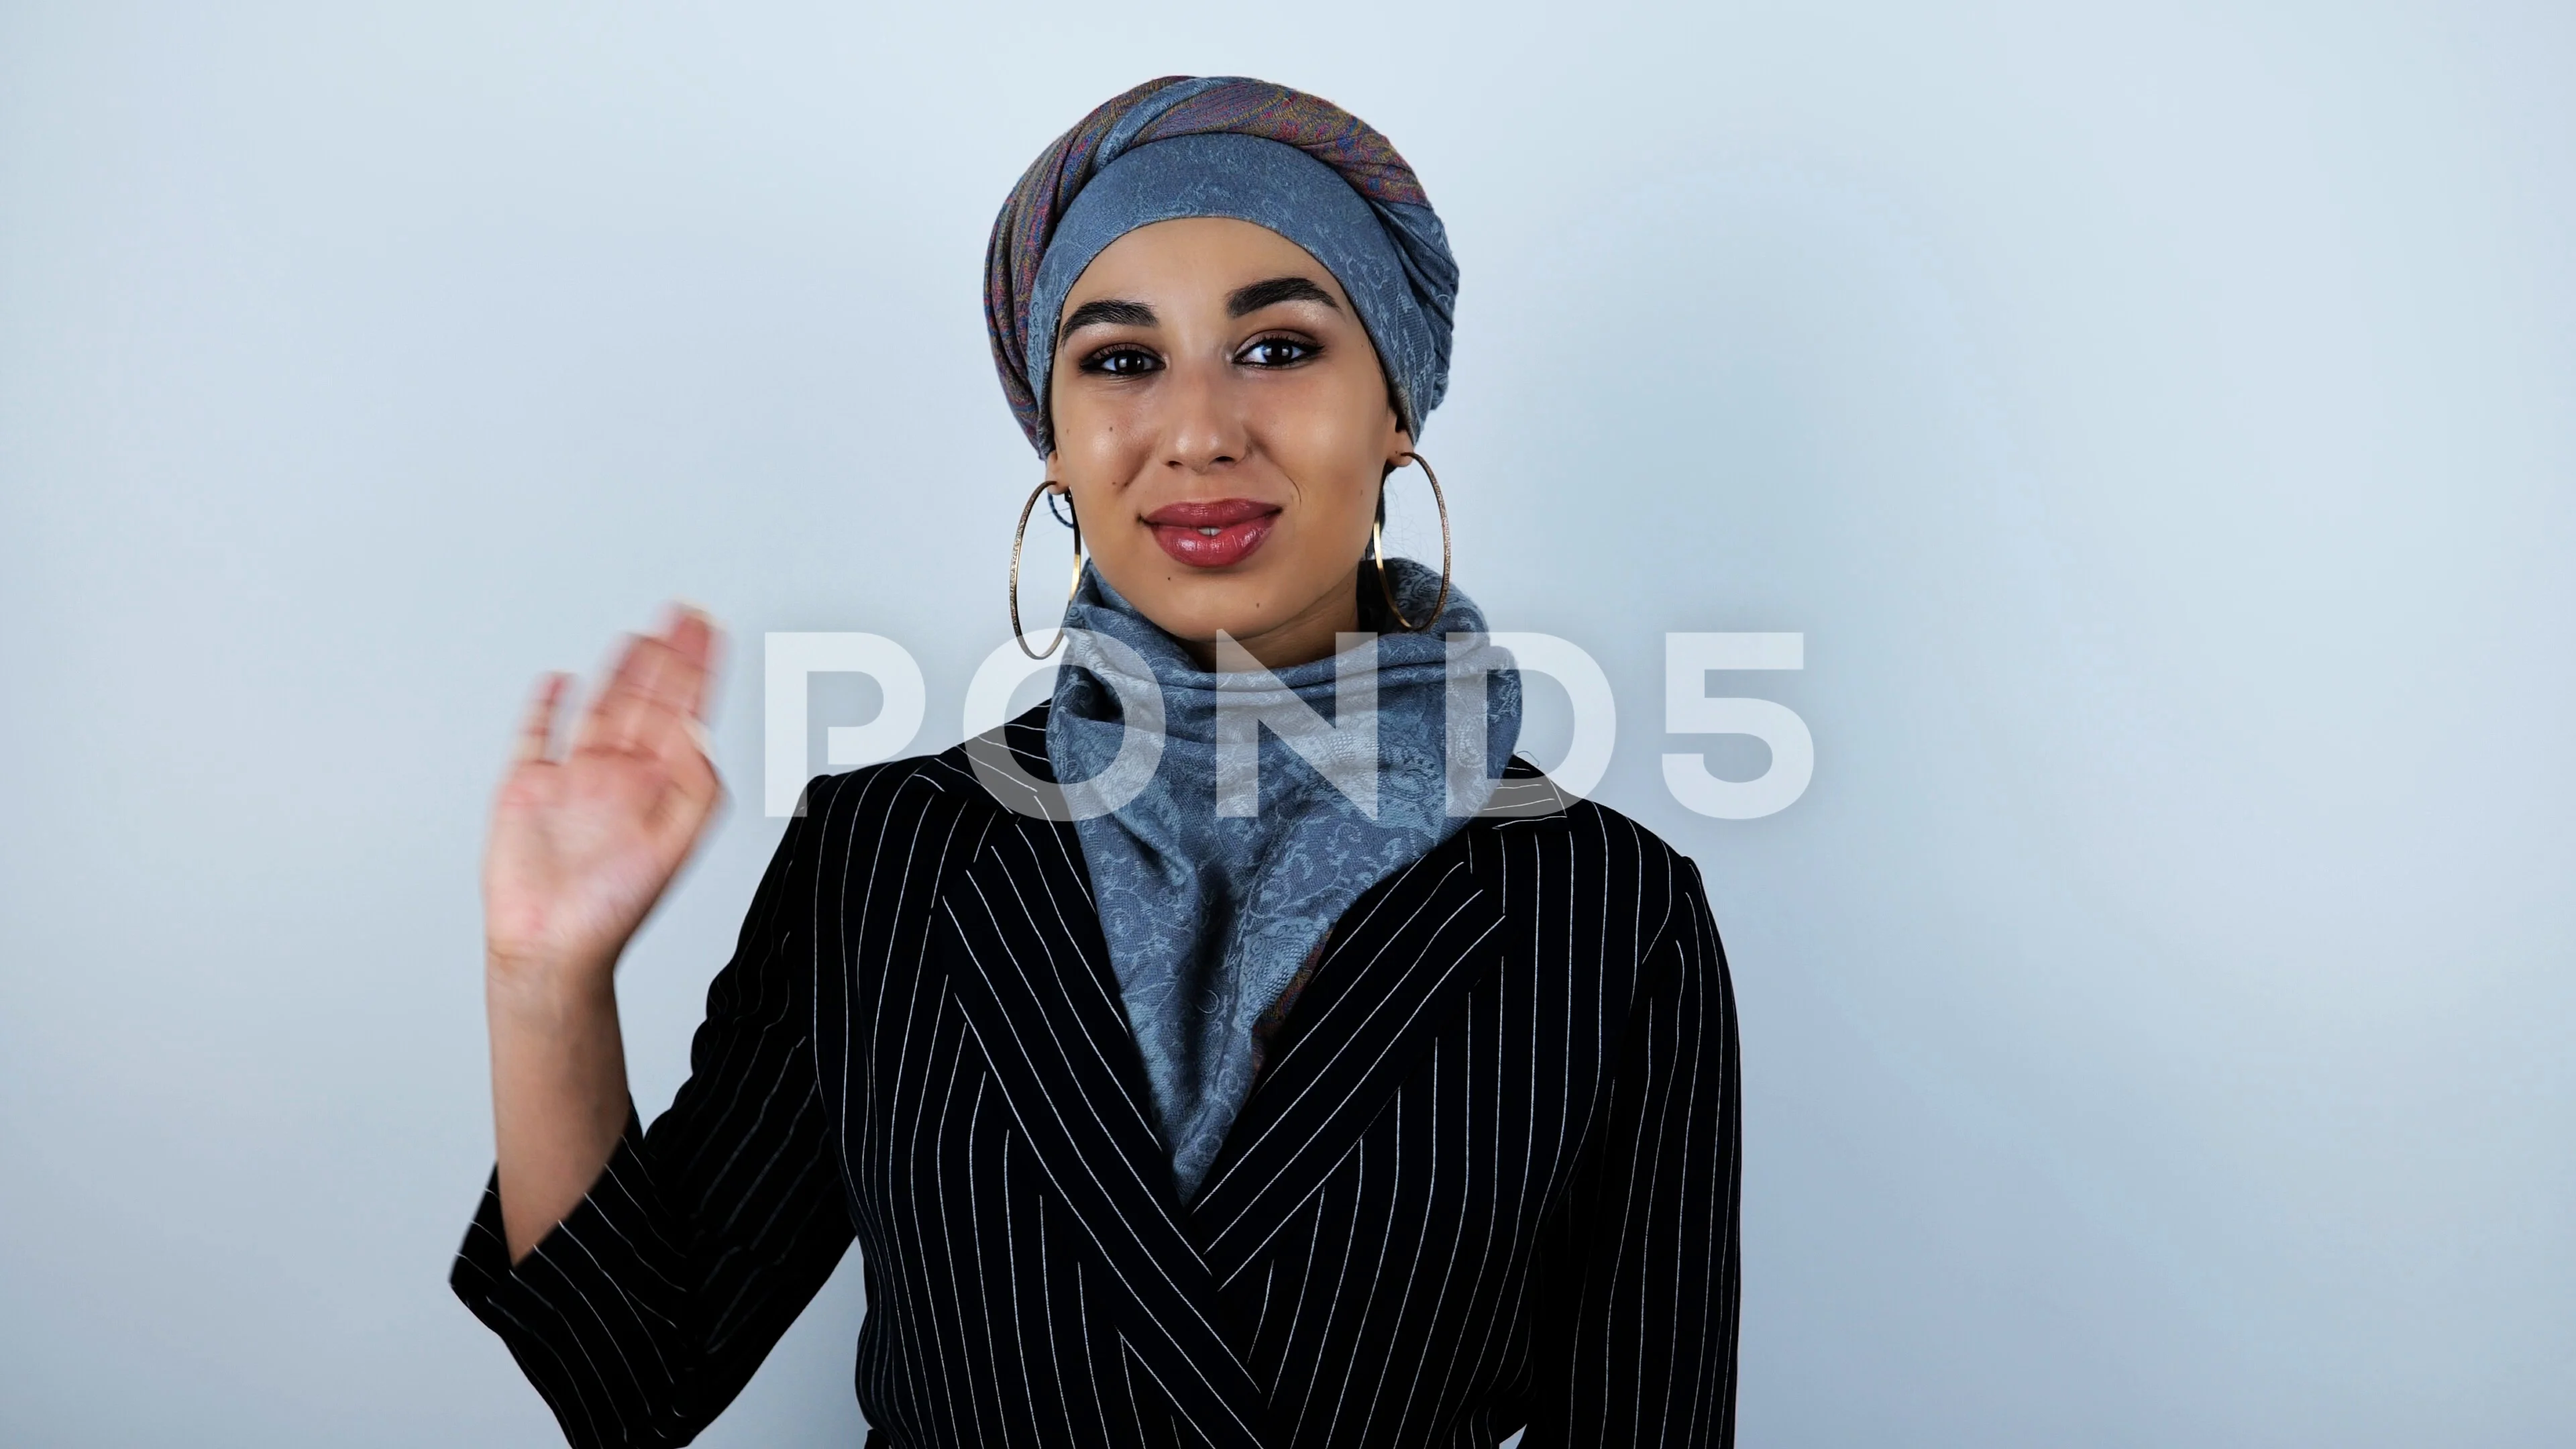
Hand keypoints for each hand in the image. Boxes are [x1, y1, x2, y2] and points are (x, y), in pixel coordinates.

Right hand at [484, 606, 724, 993]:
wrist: (552, 946)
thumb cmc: (615, 907)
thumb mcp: (674, 842)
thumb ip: (696, 783)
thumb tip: (703, 728)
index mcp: (660, 785)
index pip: (687, 711)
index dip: (700, 668)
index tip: (712, 628)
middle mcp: (620, 775)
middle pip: (648, 699)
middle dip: (667, 657)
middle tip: (684, 615)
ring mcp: (573, 778)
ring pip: (600, 708)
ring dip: (620, 671)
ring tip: (642, 636)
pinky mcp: (526, 788)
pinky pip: (537, 736)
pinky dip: (546, 707)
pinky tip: (561, 681)